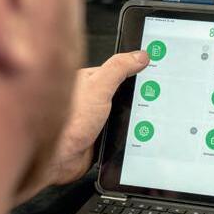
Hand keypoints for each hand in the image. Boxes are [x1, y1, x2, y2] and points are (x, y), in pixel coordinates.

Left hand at [53, 50, 148, 182]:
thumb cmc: (69, 122)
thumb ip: (118, 68)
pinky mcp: (100, 136)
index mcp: (88, 80)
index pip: (117, 69)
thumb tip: (139, 55)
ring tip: (144, 116)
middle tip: (153, 95)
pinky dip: (128, 133)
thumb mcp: (98, 86)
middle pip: (123, 92)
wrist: (60, 157)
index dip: (135, 69)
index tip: (154, 69)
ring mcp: (96, 118)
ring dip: (132, 117)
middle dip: (137, 96)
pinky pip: (121, 131)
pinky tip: (135, 133)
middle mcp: (91, 98)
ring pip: (123, 113)